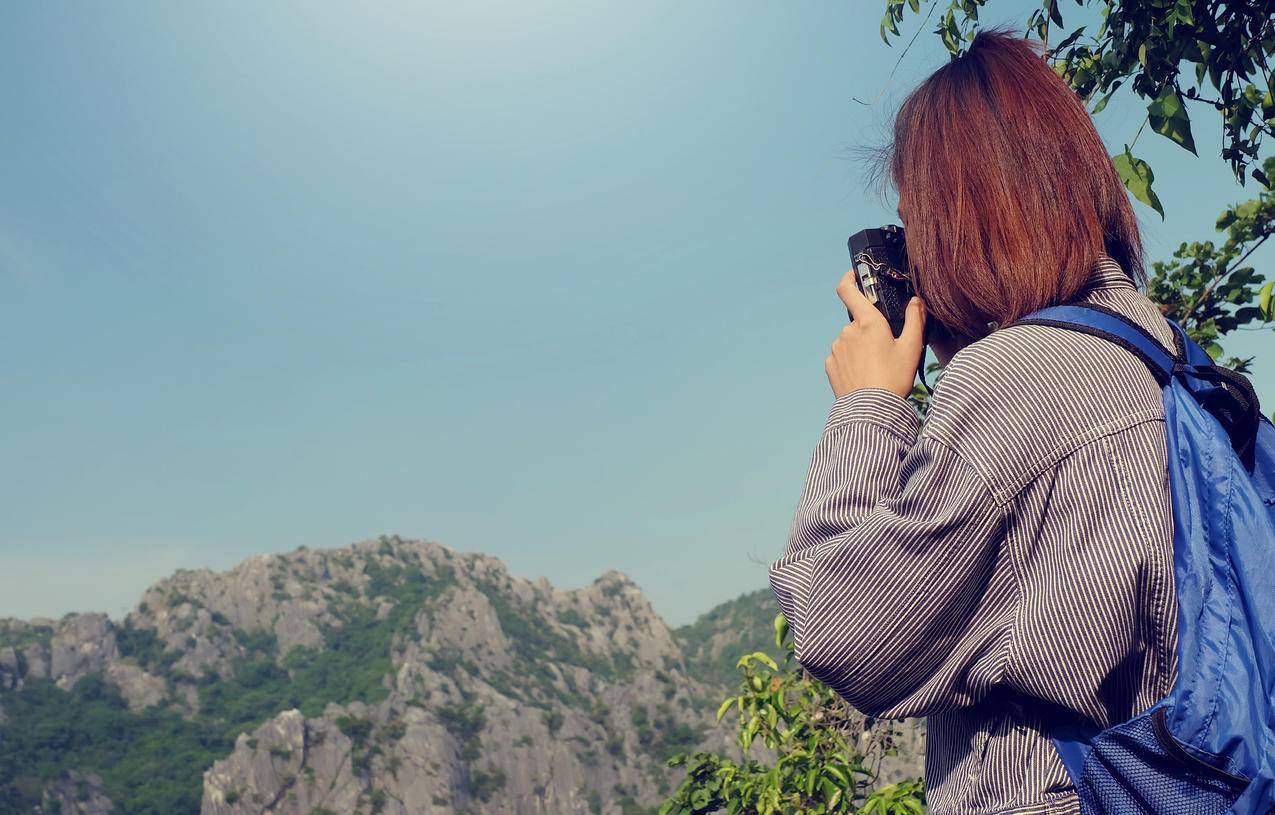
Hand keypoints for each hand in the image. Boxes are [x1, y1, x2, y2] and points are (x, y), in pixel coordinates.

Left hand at [826, 270, 925, 399]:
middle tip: (886, 350)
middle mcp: (847, 331)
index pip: (848, 290)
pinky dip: (851, 361)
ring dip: (860, 347)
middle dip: (870, 331)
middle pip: (858, 322)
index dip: (849, 278)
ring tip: (876, 368)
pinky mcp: (830, 365)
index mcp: (868, 322)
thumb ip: (915, 319)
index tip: (854, 275)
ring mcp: (836, 348)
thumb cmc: (894, 378)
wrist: (871, 410)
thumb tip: (916, 301)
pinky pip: (841, 356)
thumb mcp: (912, 347)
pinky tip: (864, 375)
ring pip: (850, 340)